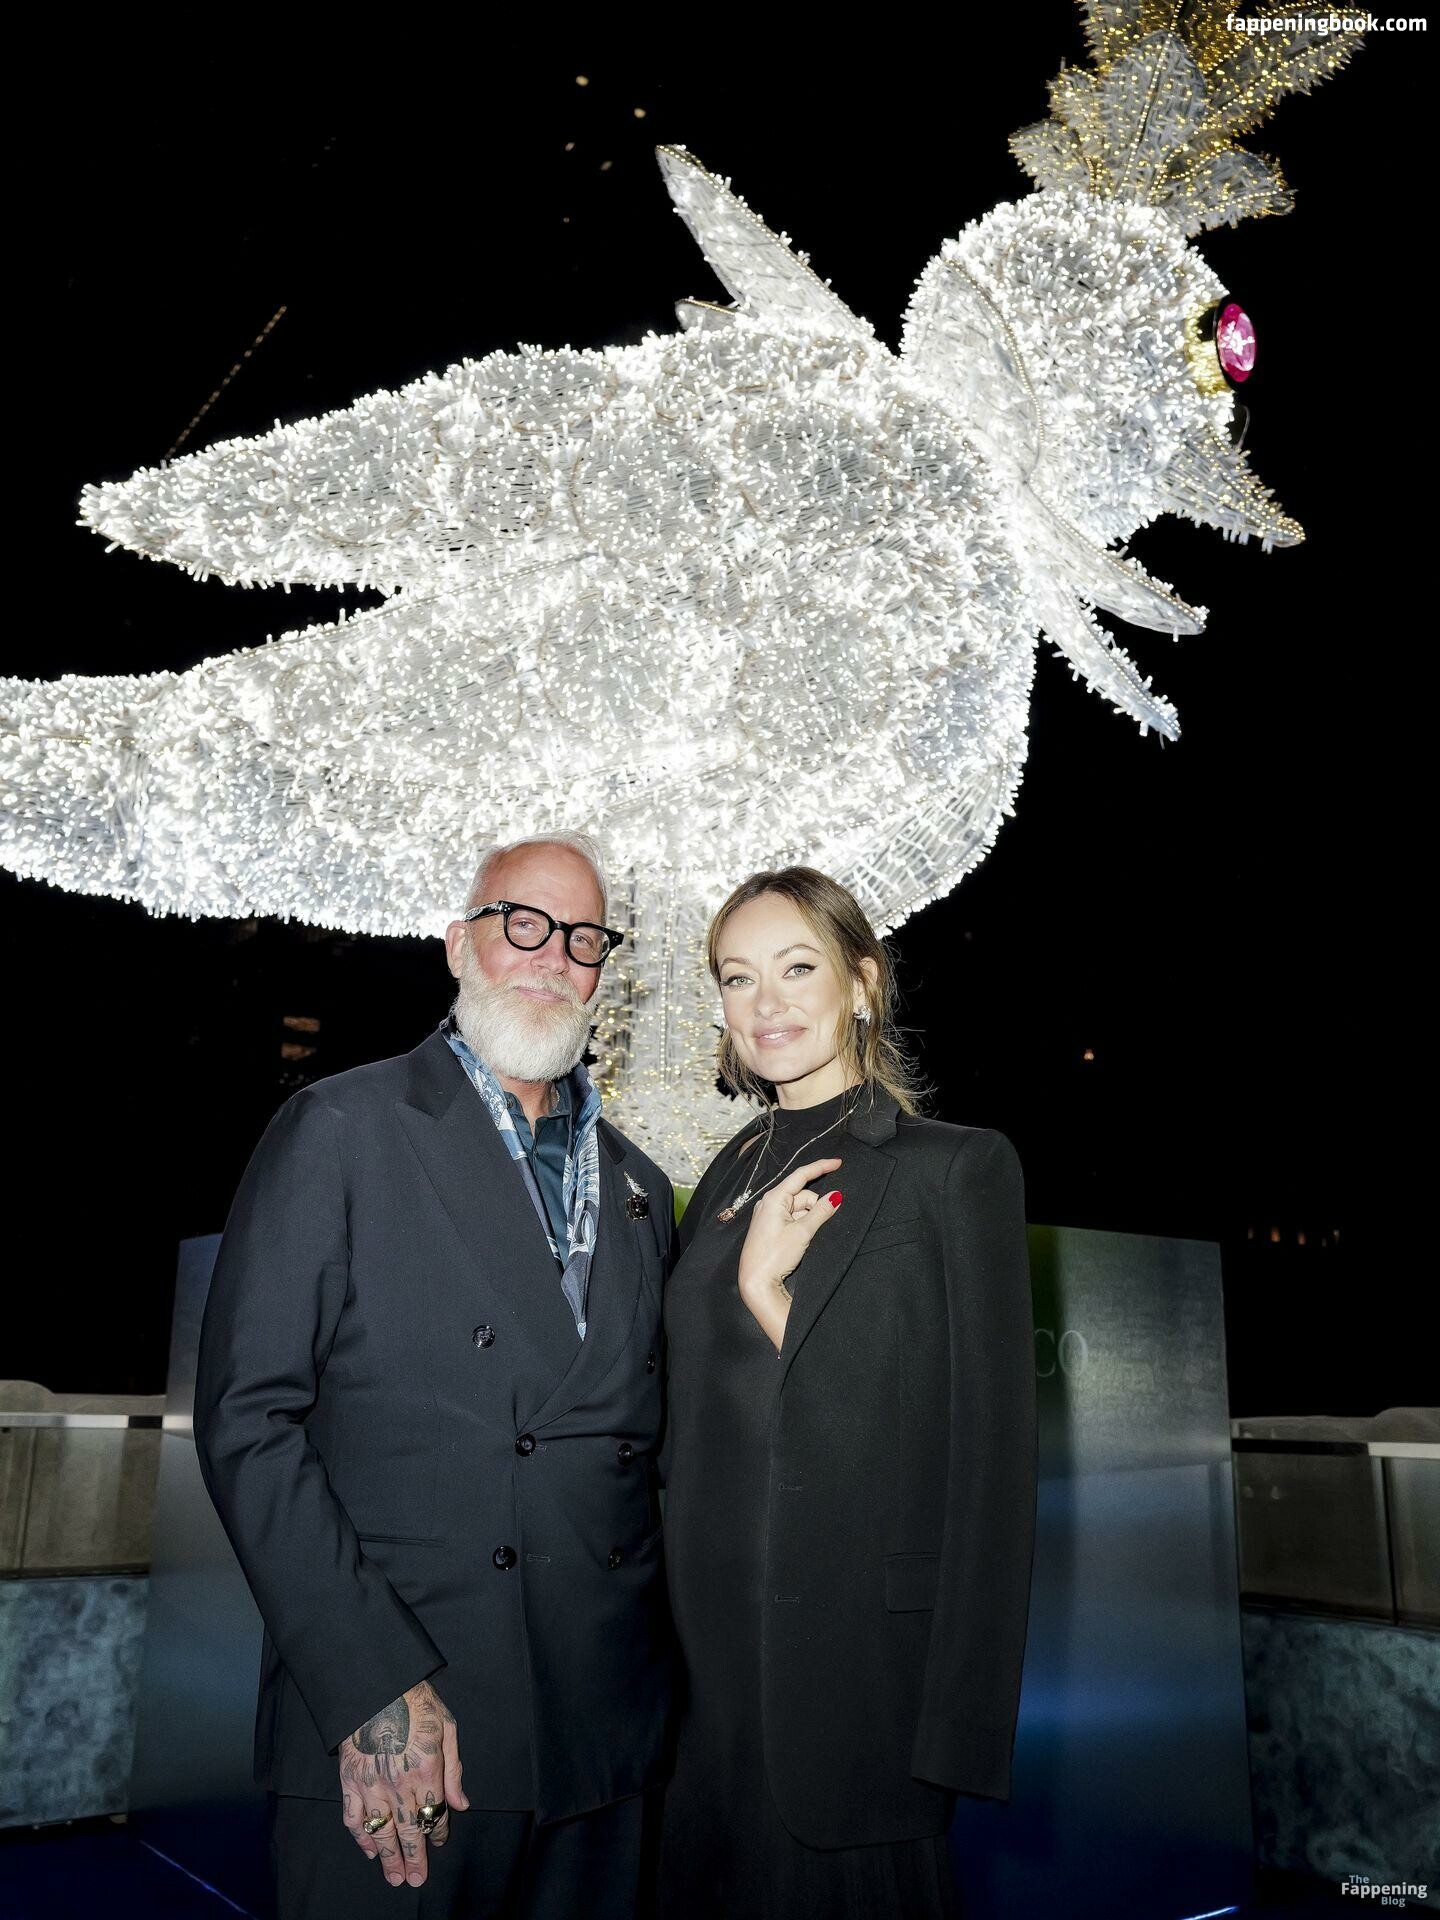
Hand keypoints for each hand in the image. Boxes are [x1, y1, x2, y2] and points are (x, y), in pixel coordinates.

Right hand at [339, 1679, 468, 1888]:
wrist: (377, 1685)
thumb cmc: (416, 1702)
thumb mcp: (447, 1728)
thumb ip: (454, 1769)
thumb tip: (462, 1803)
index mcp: (426, 1771)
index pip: (435, 1813)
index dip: (438, 1832)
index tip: (439, 1841)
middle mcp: (400, 1784)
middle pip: (409, 1830)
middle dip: (415, 1858)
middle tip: (416, 1880)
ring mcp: (372, 1785)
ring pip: (382, 1832)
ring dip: (389, 1857)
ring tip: (395, 1878)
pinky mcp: (350, 1781)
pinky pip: (354, 1818)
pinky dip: (360, 1837)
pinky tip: (368, 1849)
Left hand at [738, 1157, 842, 1349]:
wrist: (756, 1282)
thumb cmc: (775, 1255)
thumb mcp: (802, 1232)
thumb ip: (821, 1212)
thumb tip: (836, 1196)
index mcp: (774, 1198)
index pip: (801, 1175)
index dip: (821, 1167)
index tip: (839, 1162)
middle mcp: (769, 1203)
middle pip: (803, 1196)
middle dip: (816, 1207)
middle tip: (818, 1227)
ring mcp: (769, 1216)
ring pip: (800, 1209)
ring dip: (810, 1219)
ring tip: (806, 1239)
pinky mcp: (771, 1228)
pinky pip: (793, 1219)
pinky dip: (802, 1225)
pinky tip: (802, 1240)